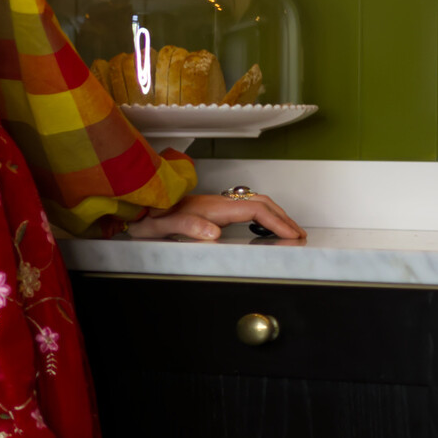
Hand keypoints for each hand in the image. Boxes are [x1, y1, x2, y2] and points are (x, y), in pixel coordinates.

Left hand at [125, 190, 305, 241]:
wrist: (137, 207)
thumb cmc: (148, 217)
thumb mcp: (164, 226)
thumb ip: (188, 228)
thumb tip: (215, 233)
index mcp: (213, 207)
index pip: (256, 210)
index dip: (277, 222)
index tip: (293, 235)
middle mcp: (218, 202)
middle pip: (261, 202)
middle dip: (284, 218)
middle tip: (300, 235)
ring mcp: (217, 203)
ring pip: (256, 202)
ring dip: (276, 214)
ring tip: (290, 230)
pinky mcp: (213, 208)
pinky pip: (246, 207)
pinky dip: (264, 214)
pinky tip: (265, 226)